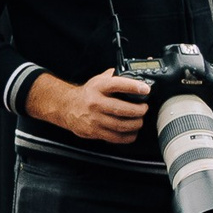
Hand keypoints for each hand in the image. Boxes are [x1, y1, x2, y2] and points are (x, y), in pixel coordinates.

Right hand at [27, 68, 150, 144]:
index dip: (133, 87)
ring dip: (135, 124)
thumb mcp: (98, 80)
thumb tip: (134, 75)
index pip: (117, 85)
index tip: (146, 89)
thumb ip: (114, 77)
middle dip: (139, 110)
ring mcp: (94, 119)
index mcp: (98, 87)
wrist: (67, 107)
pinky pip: (116, 137)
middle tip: (144, 109)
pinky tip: (132, 132)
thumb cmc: (87, 94)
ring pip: (121, 125)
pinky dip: (128, 136)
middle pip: (122, 109)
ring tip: (139, 120)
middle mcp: (95, 103)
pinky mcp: (94, 131)